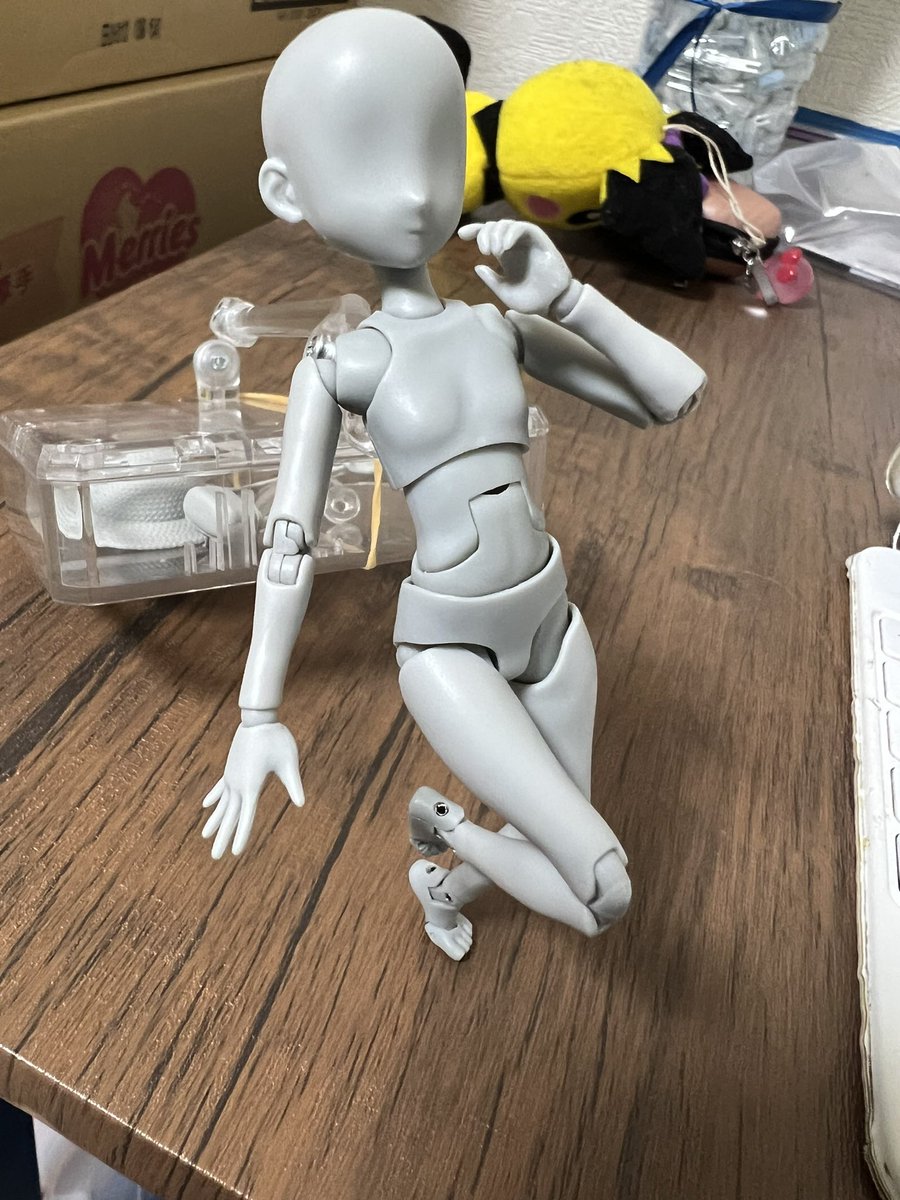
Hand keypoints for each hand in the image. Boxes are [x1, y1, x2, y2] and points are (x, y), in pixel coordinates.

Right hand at [201, 721, 303, 858]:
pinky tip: (205, 806)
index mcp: (252, 786)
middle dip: (222, 837)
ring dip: (214, 821)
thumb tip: (301, 803)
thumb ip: (293, 784)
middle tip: (214, 857)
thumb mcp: (288, 762)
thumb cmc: (277, 739)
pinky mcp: (231, 769)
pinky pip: (220, 788)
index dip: (241, 836)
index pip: (246, 817)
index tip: (234, 853)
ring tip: (204, 836)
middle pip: (230, 816)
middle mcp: (238, 785)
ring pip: (221, 805)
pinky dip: (213, 798)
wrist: (258, 719)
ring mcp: (232, 777)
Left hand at [459, 220, 571, 315]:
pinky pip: (522, 228)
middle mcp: (514, 244)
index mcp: (504, 254)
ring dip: (496, 234)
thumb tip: (477, 267)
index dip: (474, 231)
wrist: (553, 303)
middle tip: (484, 251)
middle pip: (493, 226)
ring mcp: (526, 241)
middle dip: (484, 234)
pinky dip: (510, 234)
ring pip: (506, 224)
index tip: (461, 235)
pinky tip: (504, 247)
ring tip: (494, 251)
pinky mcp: (539, 239)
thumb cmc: (531, 300)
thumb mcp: (505, 292)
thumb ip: (491, 280)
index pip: (487, 235)